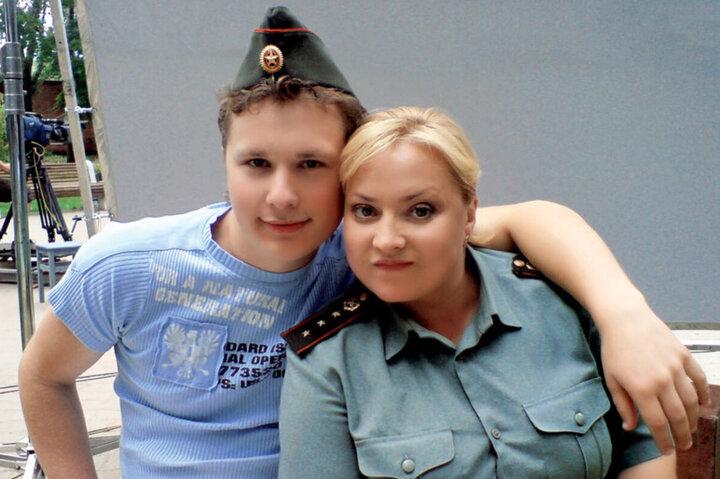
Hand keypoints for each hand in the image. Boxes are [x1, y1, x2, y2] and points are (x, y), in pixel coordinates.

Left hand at [598, 303, 709, 454]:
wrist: (625, 318)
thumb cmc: (614, 349)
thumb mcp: (611, 379)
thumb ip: (622, 405)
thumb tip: (631, 427)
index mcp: (642, 389)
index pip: (657, 424)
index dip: (663, 441)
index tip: (666, 450)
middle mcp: (662, 381)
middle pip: (678, 416)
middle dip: (682, 435)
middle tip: (683, 446)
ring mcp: (675, 367)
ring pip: (691, 401)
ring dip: (693, 419)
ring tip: (691, 429)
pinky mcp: (684, 355)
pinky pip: (699, 379)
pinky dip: (704, 394)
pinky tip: (704, 405)